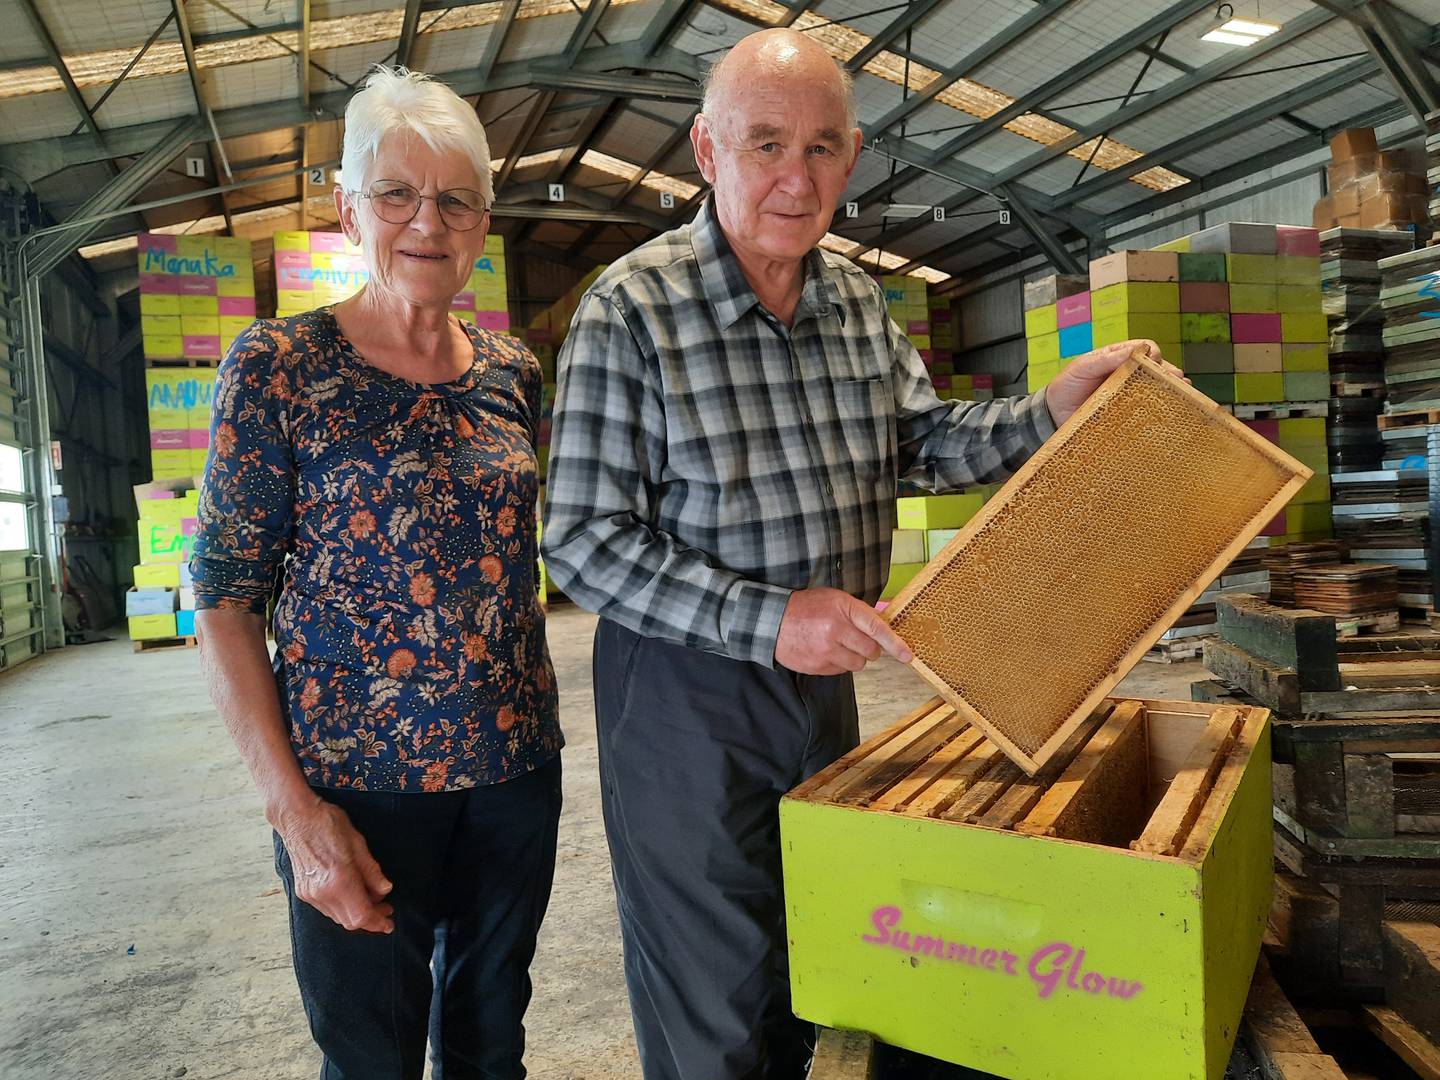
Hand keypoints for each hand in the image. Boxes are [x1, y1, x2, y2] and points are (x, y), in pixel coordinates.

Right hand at [277, 797, 394, 933]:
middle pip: (350, 922)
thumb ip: (372, 871)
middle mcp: (322, 893)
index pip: (361, 916)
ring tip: (372, 900)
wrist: (296, 817)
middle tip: (386, 909)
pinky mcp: (303, 892)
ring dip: (356, 914)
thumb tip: (385, 890)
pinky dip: (343, 907)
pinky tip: (353, 895)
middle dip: (370, 920)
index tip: (389, 924)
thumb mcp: (358, 843)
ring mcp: (310, 894)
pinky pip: (327, 909)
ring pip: (338, 917)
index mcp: (339, 880)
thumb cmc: (329, 824)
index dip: (378, 923)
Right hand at [775, 587, 914, 675]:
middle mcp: (836, 629)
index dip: (895, 643)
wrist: (772, 621)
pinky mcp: (818, 666)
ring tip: (838, 645)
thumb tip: (882, 629)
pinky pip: (841, 671)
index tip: (908, 655)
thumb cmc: (806, 607)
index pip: (876, 628)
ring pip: (858, 664)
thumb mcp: (833, 599)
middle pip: (871, 650)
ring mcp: (826, 650)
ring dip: (854, 657)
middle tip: (858, 641)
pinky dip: (839, 663)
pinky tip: (825, 651)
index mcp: (843, 608)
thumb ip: (857, 612)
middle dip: (870, 649)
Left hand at [1044, 340, 1183, 425]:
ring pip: (1158, 390)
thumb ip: (1106, 359)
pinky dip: (1162, 411)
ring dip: (1173, 391)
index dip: (1153, 354)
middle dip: (1170, 374)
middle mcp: (1129, 376)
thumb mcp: (1082, 367)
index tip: (1154, 362)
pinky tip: (1174, 412)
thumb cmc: (1067, 386)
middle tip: (1177, 381)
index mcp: (1120, 359)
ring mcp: (1131, 396)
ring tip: (1183, 394)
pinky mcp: (1129, 416)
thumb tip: (1138, 350)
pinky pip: (1148, 412)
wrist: (1052, 415)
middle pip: (1158, 370)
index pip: (1146, 350)